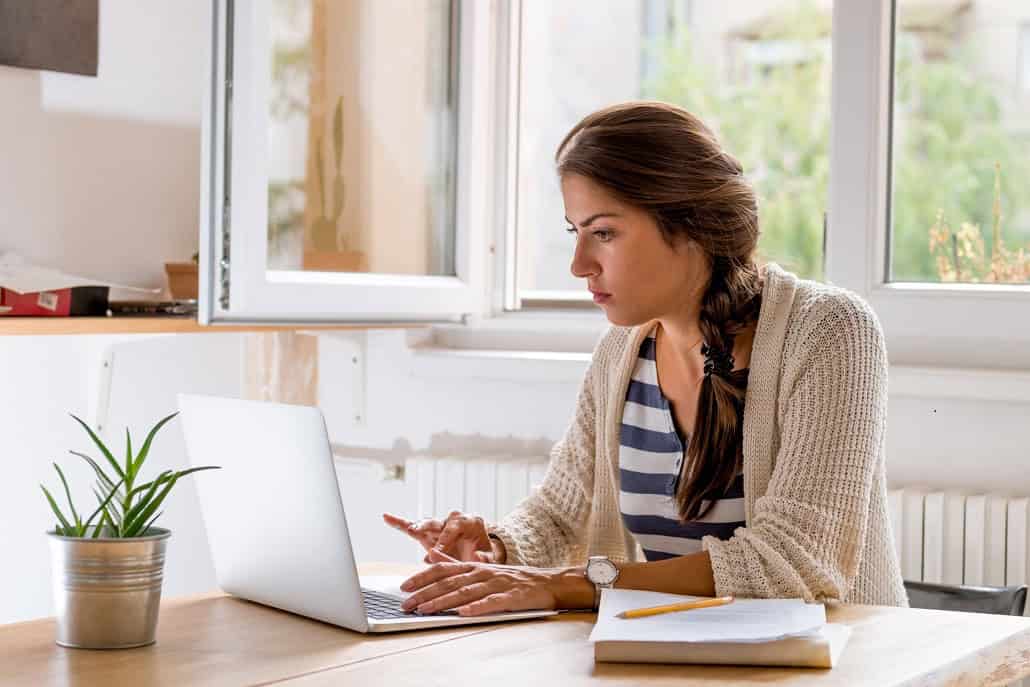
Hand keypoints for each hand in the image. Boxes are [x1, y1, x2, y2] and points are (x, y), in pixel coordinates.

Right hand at [382, 511, 504, 563]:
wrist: (479, 553)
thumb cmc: (484, 554)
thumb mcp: (490, 557)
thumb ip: (486, 558)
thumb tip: (478, 557)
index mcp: (469, 521)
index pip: (455, 527)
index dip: (445, 539)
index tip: (437, 551)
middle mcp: (452, 519)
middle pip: (439, 522)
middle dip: (430, 530)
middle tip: (420, 535)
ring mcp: (439, 526)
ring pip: (426, 523)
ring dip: (417, 526)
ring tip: (408, 528)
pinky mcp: (427, 534)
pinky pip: (412, 527)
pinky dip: (399, 523)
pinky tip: (386, 517)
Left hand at [398, 548, 580, 616]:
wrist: (546, 583)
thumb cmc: (511, 578)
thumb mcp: (481, 567)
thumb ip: (454, 563)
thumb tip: (429, 556)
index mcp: (474, 565)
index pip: (443, 569)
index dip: (422, 577)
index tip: (404, 587)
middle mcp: (482, 572)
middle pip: (449, 582)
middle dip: (425, 593)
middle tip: (406, 604)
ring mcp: (497, 584)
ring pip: (465, 592)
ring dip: (444, 601)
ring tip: (426, 610)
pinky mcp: (511, 596)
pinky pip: (491, 602)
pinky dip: (477, 608)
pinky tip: (464, 613)